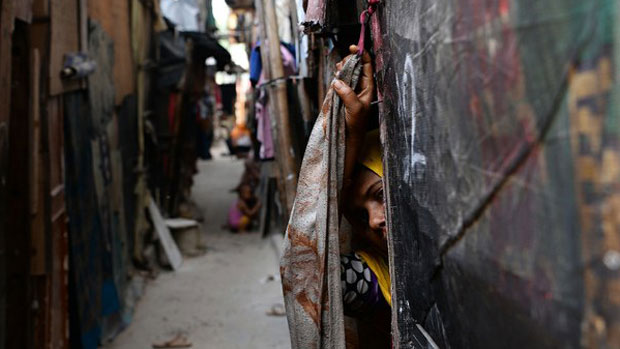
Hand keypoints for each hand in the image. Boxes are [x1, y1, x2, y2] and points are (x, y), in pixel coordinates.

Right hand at [332, 45, 375, 189]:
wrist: (347, 137)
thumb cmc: (356, 124)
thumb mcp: (355, 109)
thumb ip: (347, 94)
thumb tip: (337, 82)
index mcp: (368, 88)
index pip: (367, 67)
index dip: (362, 55)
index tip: (354, 48)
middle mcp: (359, 87)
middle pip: (355, 67)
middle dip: (349, 62)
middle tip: (342, 64)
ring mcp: (348, 90)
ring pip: (345, 73)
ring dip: (341, 69)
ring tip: (339, 70)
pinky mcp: (338, 95)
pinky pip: (337, 81)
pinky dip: (335, 77)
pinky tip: (335, 76)